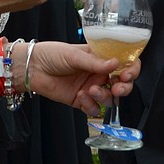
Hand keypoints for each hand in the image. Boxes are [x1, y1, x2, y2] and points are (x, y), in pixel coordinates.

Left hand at [22, 41, 138, 116]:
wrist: (32, 68)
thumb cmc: (52, 54)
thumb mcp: (74, 54)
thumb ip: (95, 62)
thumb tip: (116, 63)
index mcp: (100, 58)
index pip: (124, 63)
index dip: (131, 69)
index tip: (127, 74)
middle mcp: (98, 73)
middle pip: (121, 84)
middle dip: (124, 87)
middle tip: (117, 87)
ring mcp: (91, 88)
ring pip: (109, 98)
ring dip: (104, 96)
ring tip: (91, 90)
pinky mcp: (81, 101)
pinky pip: (94, 109)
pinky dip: (90, 105)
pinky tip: (81, 96)